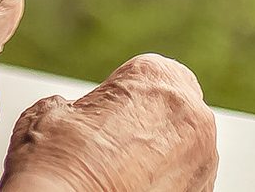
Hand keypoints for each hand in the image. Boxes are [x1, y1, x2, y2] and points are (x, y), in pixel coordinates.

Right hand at [0, 54, 217, 191]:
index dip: (127, 98)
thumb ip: (79, 106)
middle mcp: (190, 115)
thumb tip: (72, 115)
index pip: (153, 75)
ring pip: (185, 150)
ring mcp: (203, 161)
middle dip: (149, 126)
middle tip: (114, 149)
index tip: (109, 115)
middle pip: (174, 112)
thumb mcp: (52, 112)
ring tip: (123, 176)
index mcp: (157, 78)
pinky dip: (166, 186)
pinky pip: (187, 183)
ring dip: (161, 159)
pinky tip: (133, 190)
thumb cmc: (58, 165)